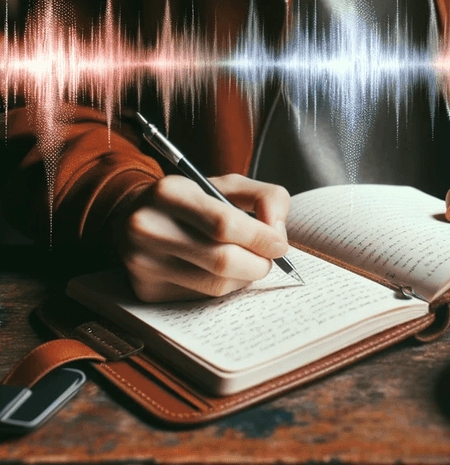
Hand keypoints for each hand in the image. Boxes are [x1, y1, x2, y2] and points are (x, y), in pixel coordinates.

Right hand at [113, 174, 289, 301]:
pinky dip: (223, 288)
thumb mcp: (227, 184)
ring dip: (244, 278)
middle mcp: (148, 228)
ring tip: (248, 262)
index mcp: (170, 193)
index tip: (280, 244)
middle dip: (258, 263)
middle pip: (222, 260)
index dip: (261, 237)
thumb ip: (264, 197)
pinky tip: (220, 272)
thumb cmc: (193, 200)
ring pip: (215, 285)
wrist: (135, 216)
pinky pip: (201, 298)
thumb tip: (277, 231)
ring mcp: (142, 263)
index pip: (225, 224)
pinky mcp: (145, 290)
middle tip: (269, 258)